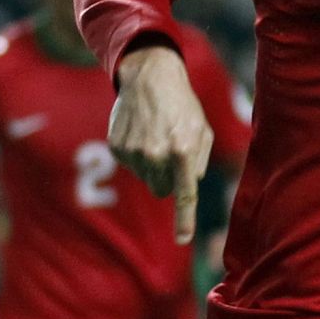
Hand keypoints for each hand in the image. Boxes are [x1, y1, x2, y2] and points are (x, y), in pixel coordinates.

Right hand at [110, 45, 212, 244]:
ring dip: (152, 165)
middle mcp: (157, 154)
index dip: (184, 220)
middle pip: (162, 189)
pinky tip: (142, 132)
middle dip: (168, 178)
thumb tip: (190, 186)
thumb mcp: (203, 130)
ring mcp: (133, 152)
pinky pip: (130, 165)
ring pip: (146, 178)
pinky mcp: (117, 147)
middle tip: (171, 151)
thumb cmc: (183, 106)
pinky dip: (136, 154)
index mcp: (183, 150)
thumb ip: (200, 161)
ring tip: (156, 136)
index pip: (185, 194)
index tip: (183, 240)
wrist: (149, 78)